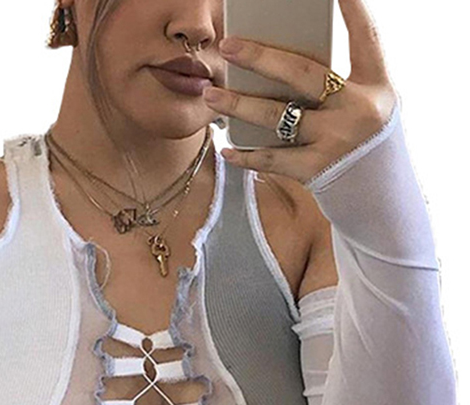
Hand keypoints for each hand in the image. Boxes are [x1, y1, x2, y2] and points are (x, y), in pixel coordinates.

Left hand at [203, 0, 397, 183]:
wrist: (381, 198)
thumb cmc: (365, 144)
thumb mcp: (367, 107)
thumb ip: (338, 86)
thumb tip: (280, 67)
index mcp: (377, 86)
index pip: (366, 39)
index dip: (354, 10)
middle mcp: (359, 109)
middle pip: (302, 74)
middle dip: (260, 58)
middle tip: (228, 46)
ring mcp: (336, 140)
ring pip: (277, 116)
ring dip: (238, 105)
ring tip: (211, 94)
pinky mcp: (317, 170)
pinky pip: (272, 159)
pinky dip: (246, 155)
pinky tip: (225, 147)